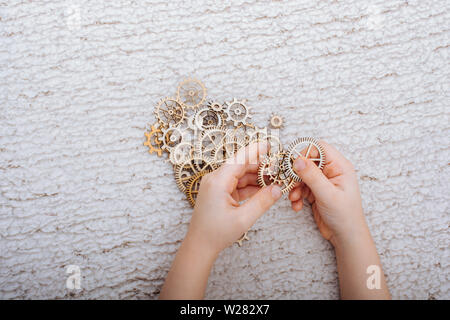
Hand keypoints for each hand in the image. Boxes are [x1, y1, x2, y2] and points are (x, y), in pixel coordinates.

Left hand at [186, 141, 282, 255]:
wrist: (200, 246)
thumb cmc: (216, 233)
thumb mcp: (243, 218)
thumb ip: (262, 202)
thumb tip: (278, 189)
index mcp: (218, 181)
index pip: (240, 159)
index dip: (256, 151)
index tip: (270, 146)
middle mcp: (215, 179)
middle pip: (241, 165)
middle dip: (261, 167)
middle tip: (279, 169)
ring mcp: (217, 185)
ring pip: (241, 175)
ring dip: (257, 177)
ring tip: (275, 179)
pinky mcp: (219, 193)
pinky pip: (237, 184)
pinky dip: (251, 186)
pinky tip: (264, 188)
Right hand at [288, 141, 366, 246]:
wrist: (345, 236)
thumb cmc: (344, 215)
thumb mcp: (327, 194)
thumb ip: (312, 175)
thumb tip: (297, 160)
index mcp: (340, 166)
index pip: (319, 148)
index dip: (305, 153)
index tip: (294, 164)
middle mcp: (331, 171)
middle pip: (307, 161)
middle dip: (296, 173)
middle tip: (290, 183)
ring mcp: (323, 182)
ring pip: (301, 175)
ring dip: (294, 186)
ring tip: (294, 197)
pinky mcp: (315, 192)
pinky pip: (300, 187)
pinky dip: (296, 195)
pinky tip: (297, 205)